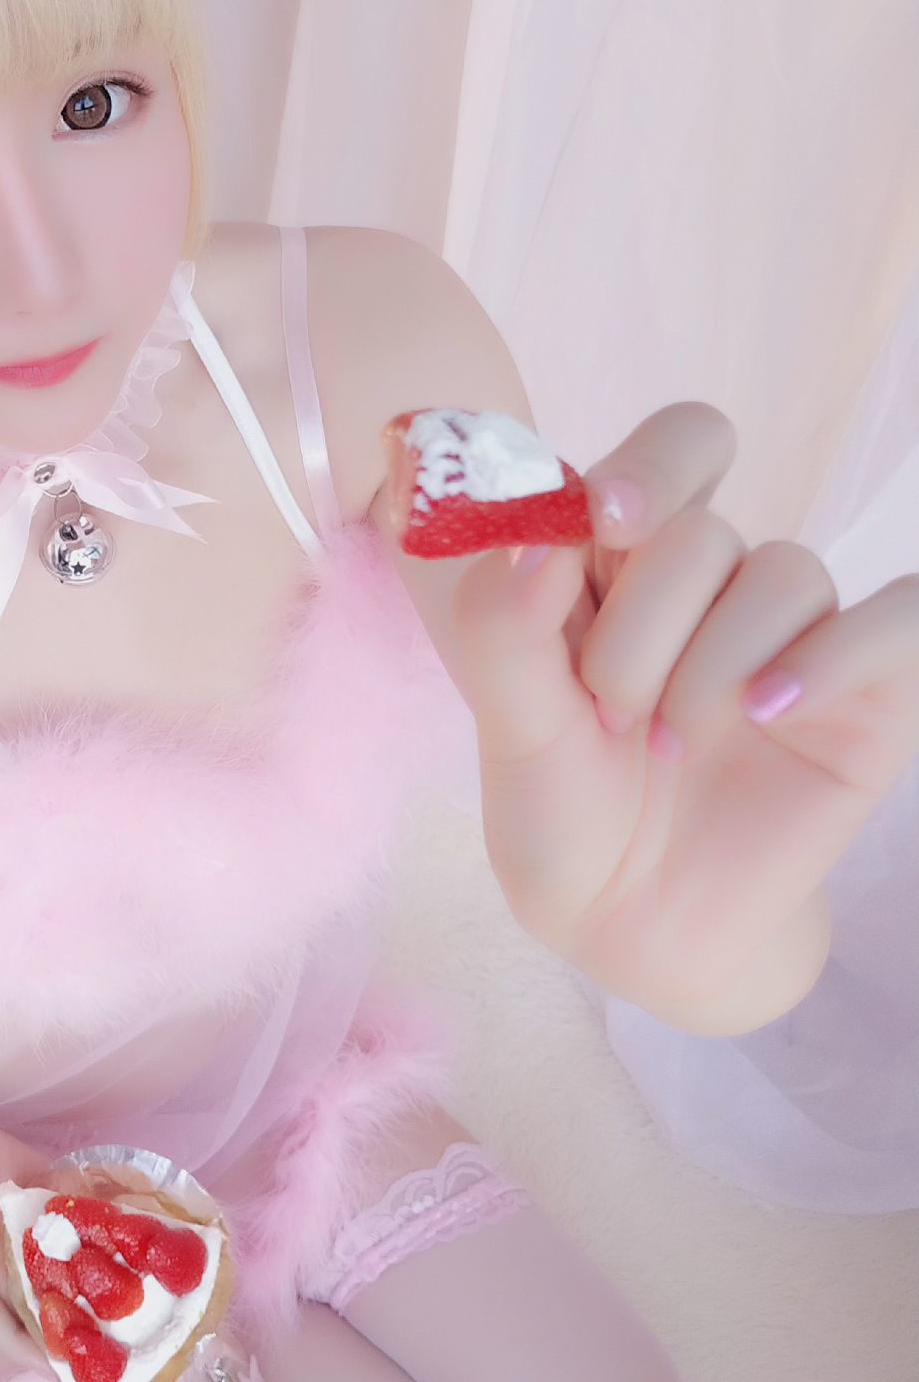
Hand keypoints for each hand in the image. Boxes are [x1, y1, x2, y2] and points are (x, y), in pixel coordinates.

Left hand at [448, 403, 918, 1026]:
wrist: (635, 928)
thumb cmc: (565, 816)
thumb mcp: (512, 730)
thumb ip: (502, 627)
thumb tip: (535, 536)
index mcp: (623, 564)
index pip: (669, 453)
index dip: (646, 468)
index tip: (604, 515)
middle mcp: (713, 587)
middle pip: (704, 527)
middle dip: (643, 616)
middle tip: (608, 706)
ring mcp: (793, 636)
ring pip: (785, 572)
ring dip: (711, 663)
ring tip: (670, 745)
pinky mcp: (870, 695)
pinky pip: (896, 620)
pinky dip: (837, 651)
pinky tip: (768, 710)